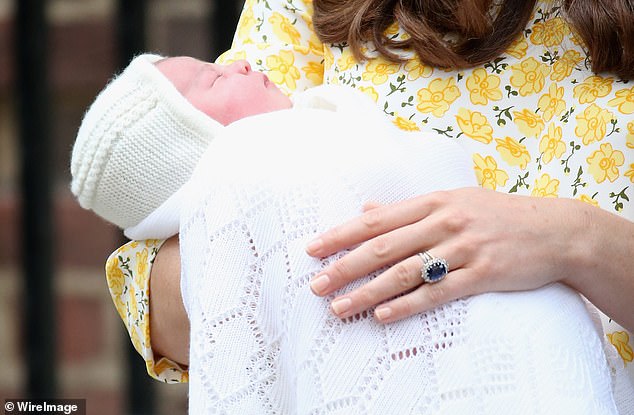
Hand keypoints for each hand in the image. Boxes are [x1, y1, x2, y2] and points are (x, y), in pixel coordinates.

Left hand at [305, 187, 583, 322]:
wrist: (555, 229)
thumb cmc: (498, 214)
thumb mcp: (454, 200)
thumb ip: (409, 208)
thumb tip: (367, 208)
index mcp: (433, 200)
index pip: (377, 220)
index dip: (341, 234)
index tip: (314, 249)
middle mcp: (444, 221)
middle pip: (384, 246)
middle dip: (345, 267)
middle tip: (317, 285)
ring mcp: (463, 247)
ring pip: (405, 272)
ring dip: (368, 291)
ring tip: (341, 307)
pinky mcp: (482, 274)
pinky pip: (438, 292)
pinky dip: (408, 304)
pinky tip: (384, 315)